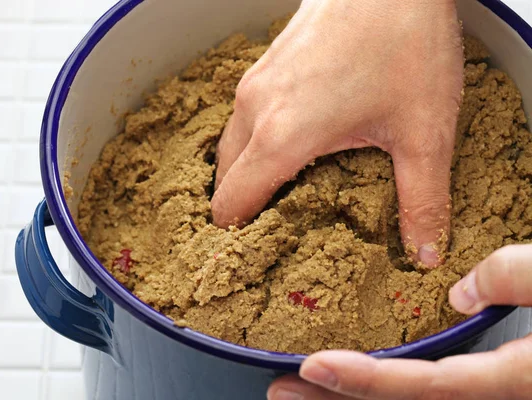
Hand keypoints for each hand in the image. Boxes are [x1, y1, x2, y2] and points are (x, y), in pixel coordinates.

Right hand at [211, 0, 463, 265]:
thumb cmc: (404, 41)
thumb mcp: (422, 132)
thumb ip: (421, 200)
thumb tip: (425, 253)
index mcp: (282, 137)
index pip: (231, 205)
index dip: (237, 237)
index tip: (254, 254)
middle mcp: (255, 111)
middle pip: (224, 180)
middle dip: (242, 208)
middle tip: (277, 227)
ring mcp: (254, 83)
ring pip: (231, 147)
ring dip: (249, 173)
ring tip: (286, 189)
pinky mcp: (263, 66)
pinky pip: (244, 118)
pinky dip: (256, 143)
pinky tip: (294, 143)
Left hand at [267, 244, 531, 399]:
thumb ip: (514, 276)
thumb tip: (460, 293)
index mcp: (517, 382)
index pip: (428, 389)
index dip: (367, 383)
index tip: (313, 368)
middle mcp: (501, 397)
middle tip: (282, 393)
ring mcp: (495, 393)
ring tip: (304, 390)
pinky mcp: (497, 384)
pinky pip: (435, 394)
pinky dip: (394, 391)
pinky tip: (368, 378)